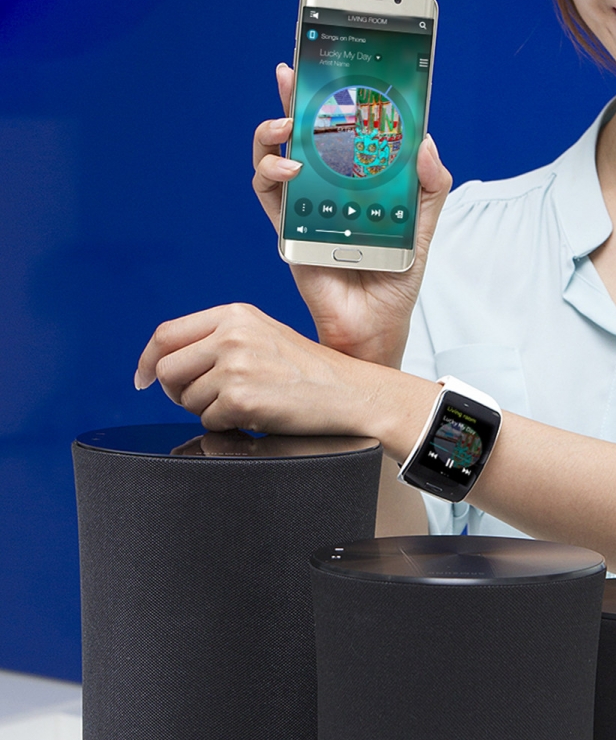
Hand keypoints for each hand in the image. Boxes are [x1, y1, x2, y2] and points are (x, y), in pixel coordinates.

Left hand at [134, 302, 437, 448]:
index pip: (167, 334)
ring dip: (208, 411)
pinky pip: (209, 421)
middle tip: (206, 401)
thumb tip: (163, 364)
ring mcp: (236, 365)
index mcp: (235, 314)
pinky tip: (255, 416)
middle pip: (167, 370)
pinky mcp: (242, 398)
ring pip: (187, 399)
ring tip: (244, 405)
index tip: (142, 379)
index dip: (147, 360)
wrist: (350, 392)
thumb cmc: (309, 370)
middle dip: (178, 393)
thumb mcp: (263, 335)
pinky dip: (227, 426)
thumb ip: (219, 339)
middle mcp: (232, 334)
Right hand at [253, 64, 451, 367]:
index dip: (331, 95)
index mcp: (356, 177)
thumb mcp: (425, 224)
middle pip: (301, 130)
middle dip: (293, 97)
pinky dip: (271, 173)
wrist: (375, 324)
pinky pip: (267, 193)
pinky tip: (289, 168)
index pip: (340, 127)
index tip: (329, 63)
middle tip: (293, 74)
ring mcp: (302, 204)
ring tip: (287, 126)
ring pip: (273, 154)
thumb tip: (424, 141)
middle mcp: (324, 185)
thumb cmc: (396, 275)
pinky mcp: (286, 227)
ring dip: (272, 132)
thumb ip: (431, 184)